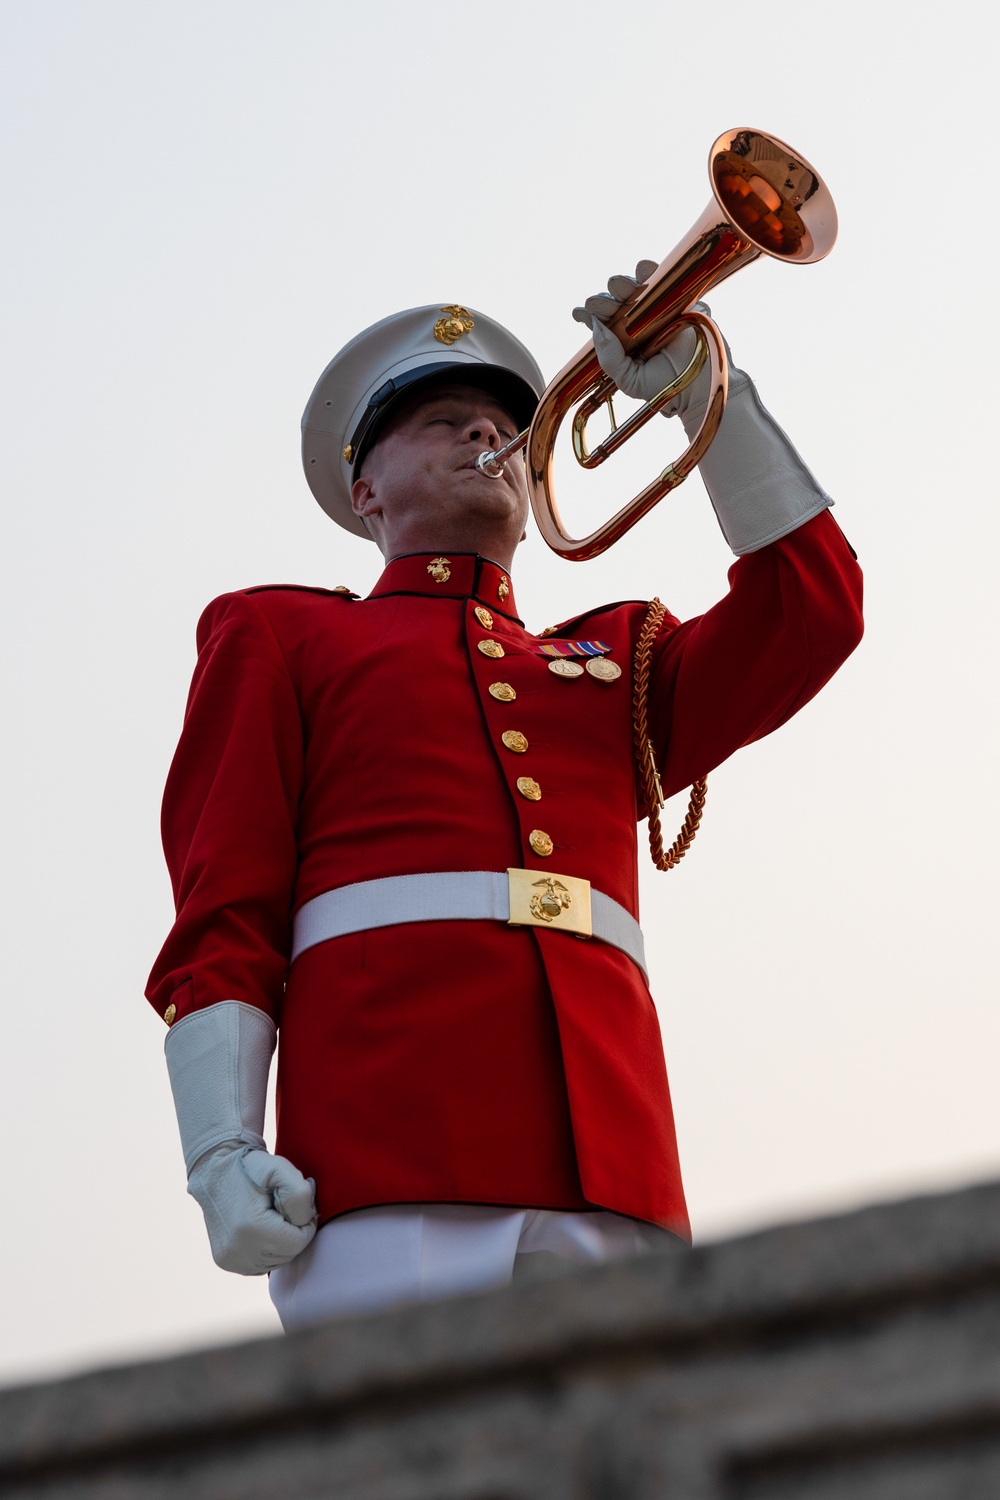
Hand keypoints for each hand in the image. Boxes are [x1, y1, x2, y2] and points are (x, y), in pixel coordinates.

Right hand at [187, 1141, 317, 1274]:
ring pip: (275, 1262)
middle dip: (292, 1232)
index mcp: (253, 1228)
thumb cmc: (252, 1168)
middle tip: (279, 1209)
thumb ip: (301, 1196)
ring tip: (267, 1217)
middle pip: (288, 1255)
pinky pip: (260, 1265)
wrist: (214, 1171)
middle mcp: (238, 1250)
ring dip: (279, 1243)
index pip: (299, 1242)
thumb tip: (308, 1221)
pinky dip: (266, 1250)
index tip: (294, 1205)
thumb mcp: (281, 1170)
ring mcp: (230, 1259)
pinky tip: (258, 1230)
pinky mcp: (225, 1262)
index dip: (305, 1223)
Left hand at [573, 262, 711, 415]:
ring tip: (616, 284)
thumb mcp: (629, 380)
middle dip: (605, 301)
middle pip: (619, 305)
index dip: (590, 315)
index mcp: (625, 341)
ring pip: (638, 291)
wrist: (701, 388)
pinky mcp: (682, 300)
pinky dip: (654, 272)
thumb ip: (610, 359)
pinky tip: (643, 268)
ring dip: (625, 284)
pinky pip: (667, 281)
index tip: (578, 312)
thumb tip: (595, 326)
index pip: (604, 324)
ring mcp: (661, 310)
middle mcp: (641, 323)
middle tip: (596, 303)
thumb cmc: (666, 388)